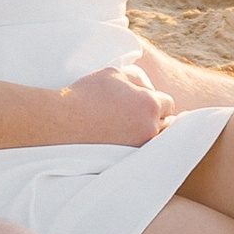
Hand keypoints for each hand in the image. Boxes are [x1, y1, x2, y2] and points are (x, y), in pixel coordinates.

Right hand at [59, 61, 174, 149]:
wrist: (64, 122)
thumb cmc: (89, 94)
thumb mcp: (116, 73)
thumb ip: (139, 77)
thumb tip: (150, 88)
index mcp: (150, 104)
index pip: (169, 103)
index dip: (157, 99)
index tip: (143, 100)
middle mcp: (150, 128)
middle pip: (168, 124)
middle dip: (157, 116)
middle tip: (138, 113)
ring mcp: (140, 146)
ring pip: (158, 140)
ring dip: (150, 132)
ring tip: (133, 127)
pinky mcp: (128, 160)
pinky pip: (145, 153)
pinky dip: (140, 146)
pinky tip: (128, 139)